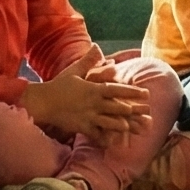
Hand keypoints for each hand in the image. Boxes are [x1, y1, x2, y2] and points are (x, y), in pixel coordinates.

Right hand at [23, 54, 147, 139]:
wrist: (42, 102)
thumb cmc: (59, 85)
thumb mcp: (75, 71)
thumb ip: (89, 61)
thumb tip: (97, 46)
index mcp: (93, 89)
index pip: (117, 90)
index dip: (133, 92)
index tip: (146, 94)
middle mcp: (93, 103)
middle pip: (116, 107)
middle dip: (133, 110)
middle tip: (148, 112)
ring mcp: (87, 116)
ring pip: (108, 122)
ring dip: (122, 125)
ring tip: (135, 128)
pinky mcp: (81, 127)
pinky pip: (95, 134)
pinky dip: (104, 138)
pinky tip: (113, 143)